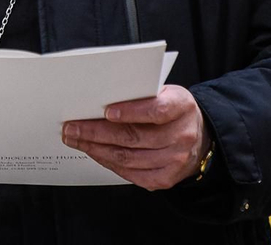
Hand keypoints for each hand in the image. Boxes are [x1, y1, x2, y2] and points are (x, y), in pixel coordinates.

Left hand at [60, 84, 206, 190]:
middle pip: (135, 137)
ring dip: (97, 149)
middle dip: (97, 132)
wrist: (198, 136)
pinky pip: (131, 173)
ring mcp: (175, 160)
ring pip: (128, 157)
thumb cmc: (172, 109)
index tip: (106, 111)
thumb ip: (141, 93)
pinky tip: (95, 153)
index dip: (131, 112)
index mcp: (182, 107)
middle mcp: (182, 135)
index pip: (156, 110)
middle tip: (72, 128)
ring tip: (77, 140)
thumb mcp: (164, 92)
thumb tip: (101, 96)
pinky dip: (109, 163)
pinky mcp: (165, 178)